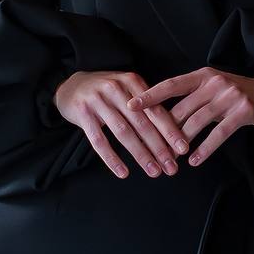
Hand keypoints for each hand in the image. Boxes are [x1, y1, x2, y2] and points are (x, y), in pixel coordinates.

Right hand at [52, 70, 191, 179]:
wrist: (70, 85)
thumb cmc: (106, 91)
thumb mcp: (127, 89)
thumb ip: (146, 104)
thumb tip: (172, 132)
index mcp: (131, 81)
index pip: (155, 109)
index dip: (170, 131)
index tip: (184, 149)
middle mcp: (115, 88)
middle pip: (141, 123)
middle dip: (159, 147)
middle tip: (172, 167)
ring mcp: (97, 101)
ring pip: (123, 132)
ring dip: (140, 154)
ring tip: (153, 171)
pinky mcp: (82, 113)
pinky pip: (99, 140)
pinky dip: (112, 158)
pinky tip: (123, 173)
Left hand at [126, 67, 253, 166]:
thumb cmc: (236, 95)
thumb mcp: (213, 89)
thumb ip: (191, 98)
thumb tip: (162, 117)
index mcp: (203, 75)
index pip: (171, 85)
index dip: (150, 95)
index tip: (130, 106)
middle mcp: (215, 82)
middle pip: (182, 108)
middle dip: (164, 131)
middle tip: (150, 148)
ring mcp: (230, 96)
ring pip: (197, 122)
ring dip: (182, 143)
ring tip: (170, 159)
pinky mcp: (243, 111)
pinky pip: (219, 133)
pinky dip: (204, 149)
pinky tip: (194, 161)